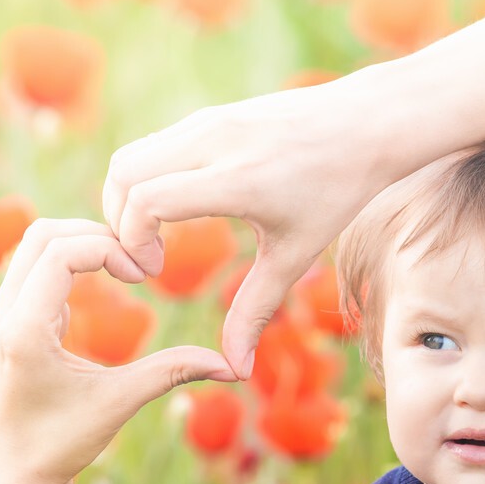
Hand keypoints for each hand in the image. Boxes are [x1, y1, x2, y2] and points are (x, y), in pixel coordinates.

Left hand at [0, 219, 235, 483]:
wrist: (19, 475)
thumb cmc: (65, 442)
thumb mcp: (122, 400)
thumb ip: (174, 371)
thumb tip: (233, 366)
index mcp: (24, 329)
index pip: (62, 252)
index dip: (109, 249)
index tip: (143, 276)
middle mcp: (4, 313)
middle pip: (44, 234)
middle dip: (99, 236)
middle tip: (139, 264)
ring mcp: (2, 313)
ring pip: (37, 243)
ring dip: (85, 244)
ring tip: (127, 268)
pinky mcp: (11, 318)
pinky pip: (38, 264)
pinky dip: (75, 259)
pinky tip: (109, 283)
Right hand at [102, 81, 400, 378]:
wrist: (367, 126)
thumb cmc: (336, 192)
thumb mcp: (296, 254)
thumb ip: (255, 311)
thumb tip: (236, 369)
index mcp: (236, 179)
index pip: (146, 201)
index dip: (133, 241)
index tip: (154, 270)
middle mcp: (215, 141)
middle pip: (123, 173)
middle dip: (118, 222)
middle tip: (146, 258)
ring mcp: (209, 121)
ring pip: (133, 155)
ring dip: (129, 199)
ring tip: (157, 238)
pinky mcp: (211, 114)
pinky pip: (157, 144)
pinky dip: (149, 178)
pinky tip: (178, 211)